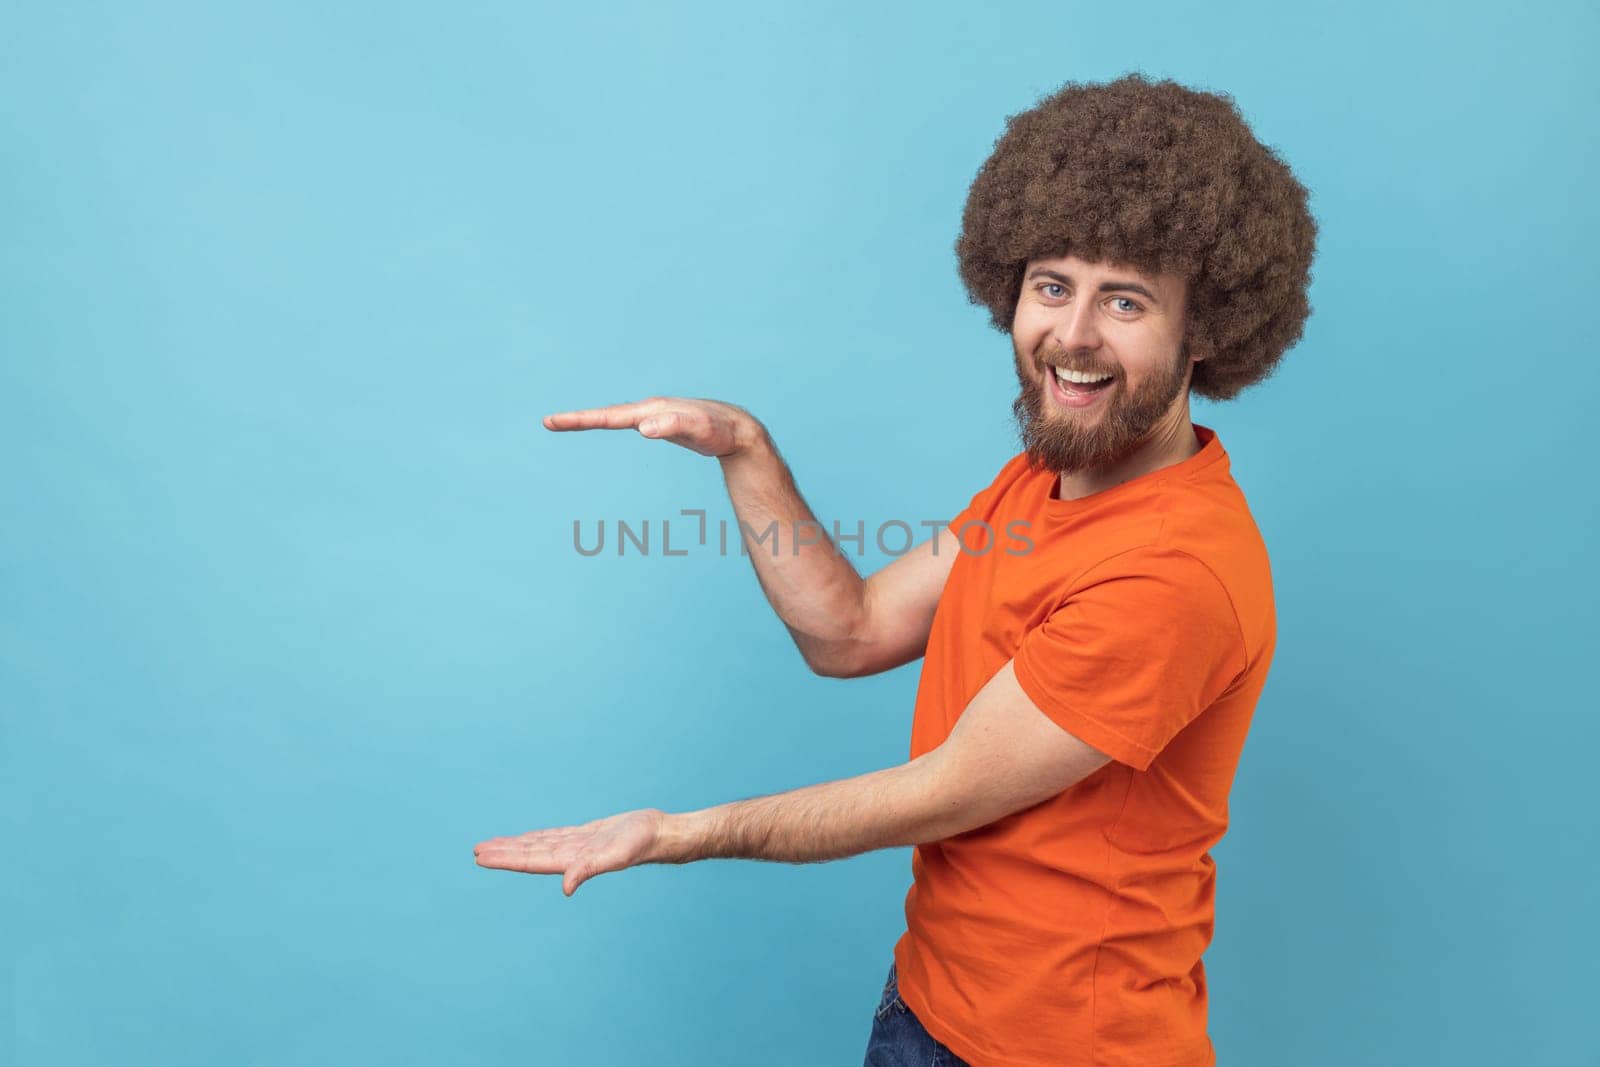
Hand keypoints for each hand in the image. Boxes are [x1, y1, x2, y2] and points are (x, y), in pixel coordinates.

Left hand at [472, 808, 665, 896]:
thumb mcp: (615, 854)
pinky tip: (529, 837)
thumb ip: (589, 868)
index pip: (531, 860)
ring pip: (540, 845)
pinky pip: (556, 836)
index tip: (481, 856)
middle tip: (476, 850)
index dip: (505, 858)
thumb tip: (566, 886)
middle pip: (530, 854)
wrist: (662, 835)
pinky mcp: (588, 836)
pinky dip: (538, 837)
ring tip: (494, 844)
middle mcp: (571, 856)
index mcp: (572, 861)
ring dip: (517, 845)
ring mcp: (579, 846)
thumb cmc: (643, 844)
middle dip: (504, 852)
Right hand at [542, 396, 765, 458]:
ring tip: (565, 423)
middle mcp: (649, 410)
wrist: (738, 429)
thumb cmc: (719, 430)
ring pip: (616, 417)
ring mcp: (654, 415)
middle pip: (606, 414)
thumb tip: (642, 428)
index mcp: (651, 411)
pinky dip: (610, 423)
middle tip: (548, 422)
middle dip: (578, 418)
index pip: (609, 416)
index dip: (581, 420)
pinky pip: (628, 422)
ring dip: (590, 419)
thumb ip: (673, 427)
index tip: (553, 422)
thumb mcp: (699, 431)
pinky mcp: (661, 423)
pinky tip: (607, 424)